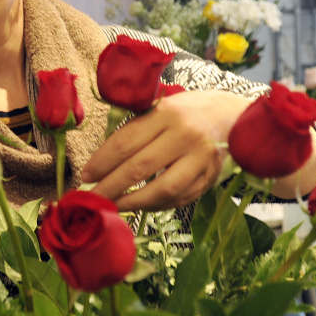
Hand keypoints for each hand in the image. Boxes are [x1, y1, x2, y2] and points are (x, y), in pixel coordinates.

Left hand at [81, 90, 251, 211]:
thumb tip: (100, 163)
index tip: (86, 177)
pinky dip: (156, 206)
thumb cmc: (184, 112)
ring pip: (161, 190)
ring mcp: (201, 159)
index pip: (125, 143)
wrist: (230, 116)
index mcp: (165, 114)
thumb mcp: (159, 109)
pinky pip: (179, 199)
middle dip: (111, 187)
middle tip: (92, 199)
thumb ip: (134, 129)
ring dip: (133, 203)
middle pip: (139, 168)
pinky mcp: (210, 177)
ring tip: (113, 207)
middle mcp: (184, 135)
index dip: (102, 163)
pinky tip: (140, 205)